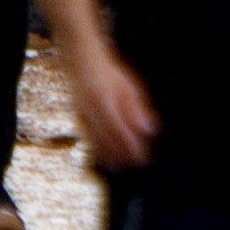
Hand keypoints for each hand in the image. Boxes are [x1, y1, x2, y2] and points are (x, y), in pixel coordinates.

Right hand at [69, 46, 159, 175]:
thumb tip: (151, 132)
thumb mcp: (130, 88)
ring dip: (109, 155)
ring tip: (120, 167)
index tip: (142, 157)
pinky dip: (96, 149)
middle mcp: (91, 109)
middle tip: (135, 164)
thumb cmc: (111, 74)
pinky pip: (87, 137)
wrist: (82, 61)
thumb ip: (139, 111)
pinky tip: (104, 158)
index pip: (120, 130)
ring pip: (96, 140)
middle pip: (108, 138)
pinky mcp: (77, 116)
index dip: (131, 146)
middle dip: (122, 153)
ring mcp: (82, 113)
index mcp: (106, 100)